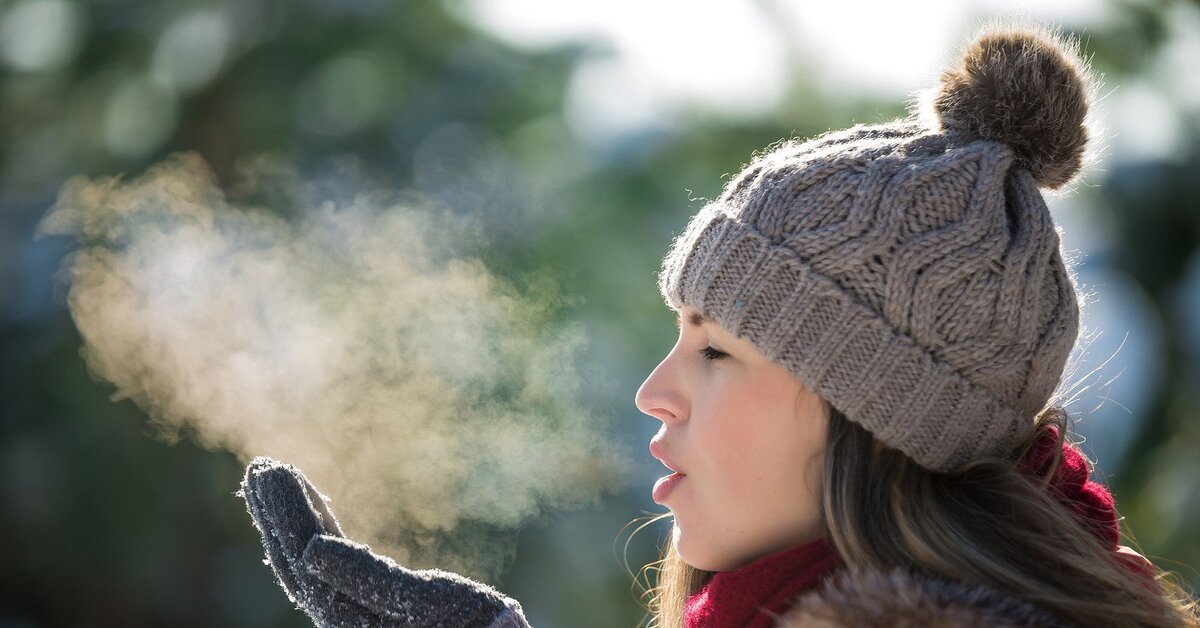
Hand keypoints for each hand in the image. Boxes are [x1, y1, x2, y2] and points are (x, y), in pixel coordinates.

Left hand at [239, 457, 529, 627]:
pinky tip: (316, 508)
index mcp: (352, 621)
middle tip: (261, 465)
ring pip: (312, 564)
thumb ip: (367, 580)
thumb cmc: (473, 627)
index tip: (273, 470)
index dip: (286, 514)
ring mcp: (358, 613)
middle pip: (300, 564)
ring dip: (293, 518)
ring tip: (273, 477)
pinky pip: (338, 565)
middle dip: (280, 514)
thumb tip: (309, 553)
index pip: (307, 560)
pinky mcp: (379, 603)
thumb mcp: (426, 604)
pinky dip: (323, 530)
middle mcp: (347, 620)